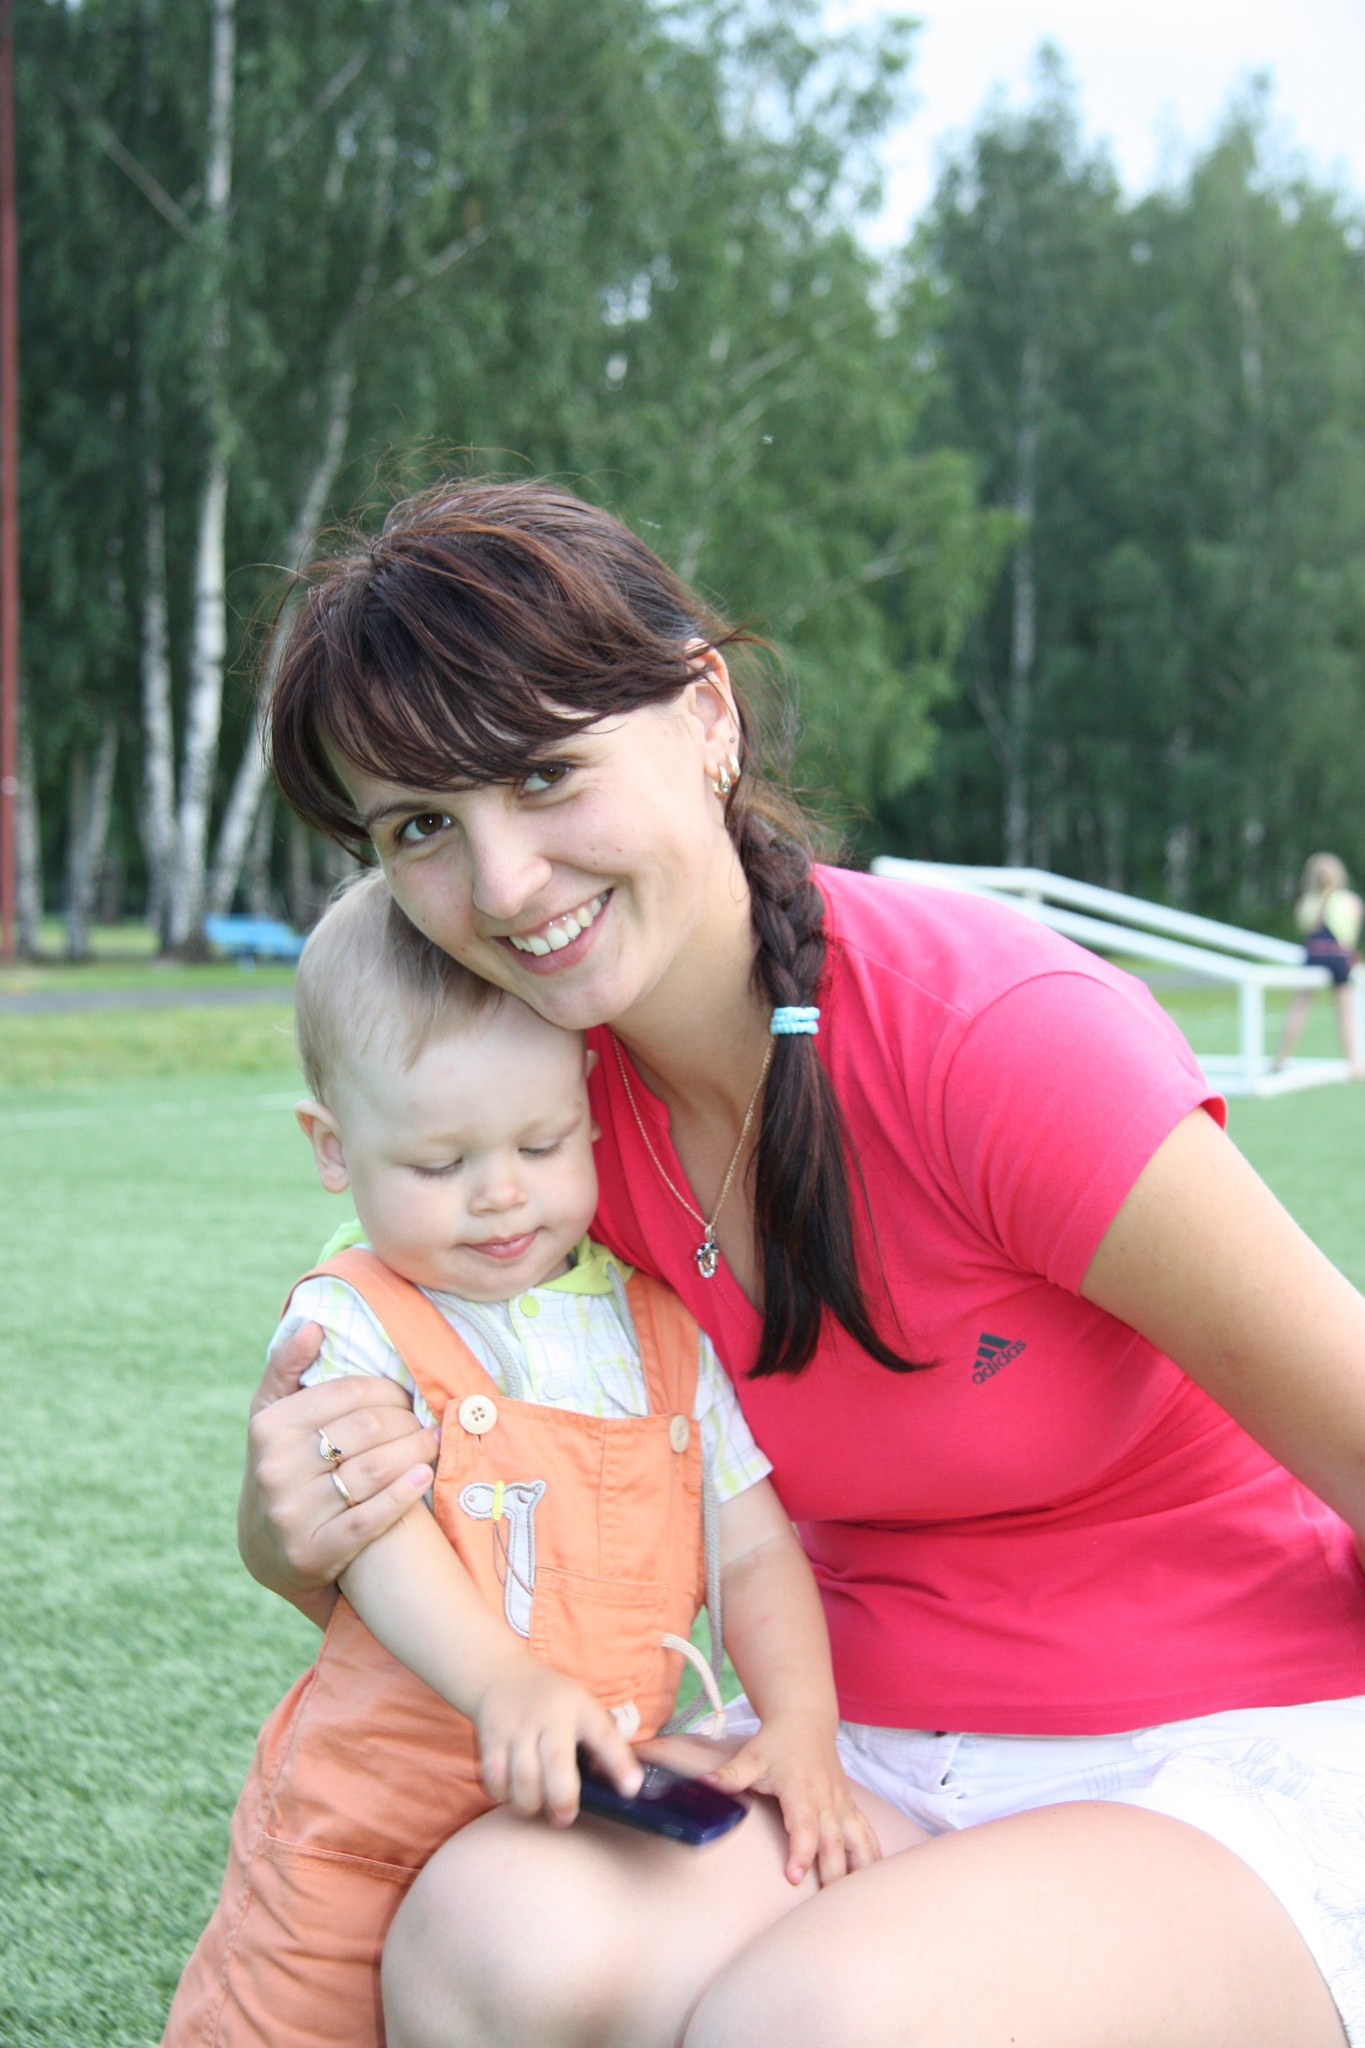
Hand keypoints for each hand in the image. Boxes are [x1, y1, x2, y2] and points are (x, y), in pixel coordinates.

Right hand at [238, 1321, 438, 1621]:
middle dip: (409, 1421)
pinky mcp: (314, 1553)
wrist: (265, 1550)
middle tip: (426, 1423)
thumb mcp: (270, 1416)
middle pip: (370, 1428)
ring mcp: (293, 1513)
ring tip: (433, 1444)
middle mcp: (276, 1468)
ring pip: (376, 1469)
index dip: (390, 1391)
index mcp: (269, 1426)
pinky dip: (403, 1495)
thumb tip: (313, 1326)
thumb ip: (287, 1368)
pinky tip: (424, 1478)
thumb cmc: (281, 1466)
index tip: (406, 1397)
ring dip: (417, 1452)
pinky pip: (370, 1519)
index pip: (350, 1392)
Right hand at [471, 1653, 643, 1826]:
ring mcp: (518, 1726)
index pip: (604, 1735)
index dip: (620, 1764)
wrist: (501, 1674)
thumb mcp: (581, 1707)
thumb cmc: (552, 1702)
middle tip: (564, 1818)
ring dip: (530, 1803)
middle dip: (562, 1798)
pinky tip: (511, 1794)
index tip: (631, 1789)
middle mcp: (549, 1716)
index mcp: (580, 1709)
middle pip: (557, 1760)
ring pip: (523, 1776)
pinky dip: (503, 1794)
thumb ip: (599, 1740)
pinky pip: (495, 1777)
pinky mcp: (490, 1737)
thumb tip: (622, 1786)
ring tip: (537, 1808)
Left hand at [699, 1712, 880, 1886]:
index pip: (804, 1826)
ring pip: (859, 1841)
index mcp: (801, 1790)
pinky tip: (876, 1881)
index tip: (794, 1878)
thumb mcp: (750, 1756)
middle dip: (833, 1876)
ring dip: (861, 1870)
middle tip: (828, 1911)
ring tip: (861, 1903)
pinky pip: (866, 1834)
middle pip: (834, 1843)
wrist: (805, 1720)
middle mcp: (826, 1800)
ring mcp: (841, 1804)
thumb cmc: (776, 1742)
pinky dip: (874, 1857)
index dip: (801, 1852)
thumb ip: (729, 1775)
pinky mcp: (849, 1807)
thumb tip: (704, 1784)